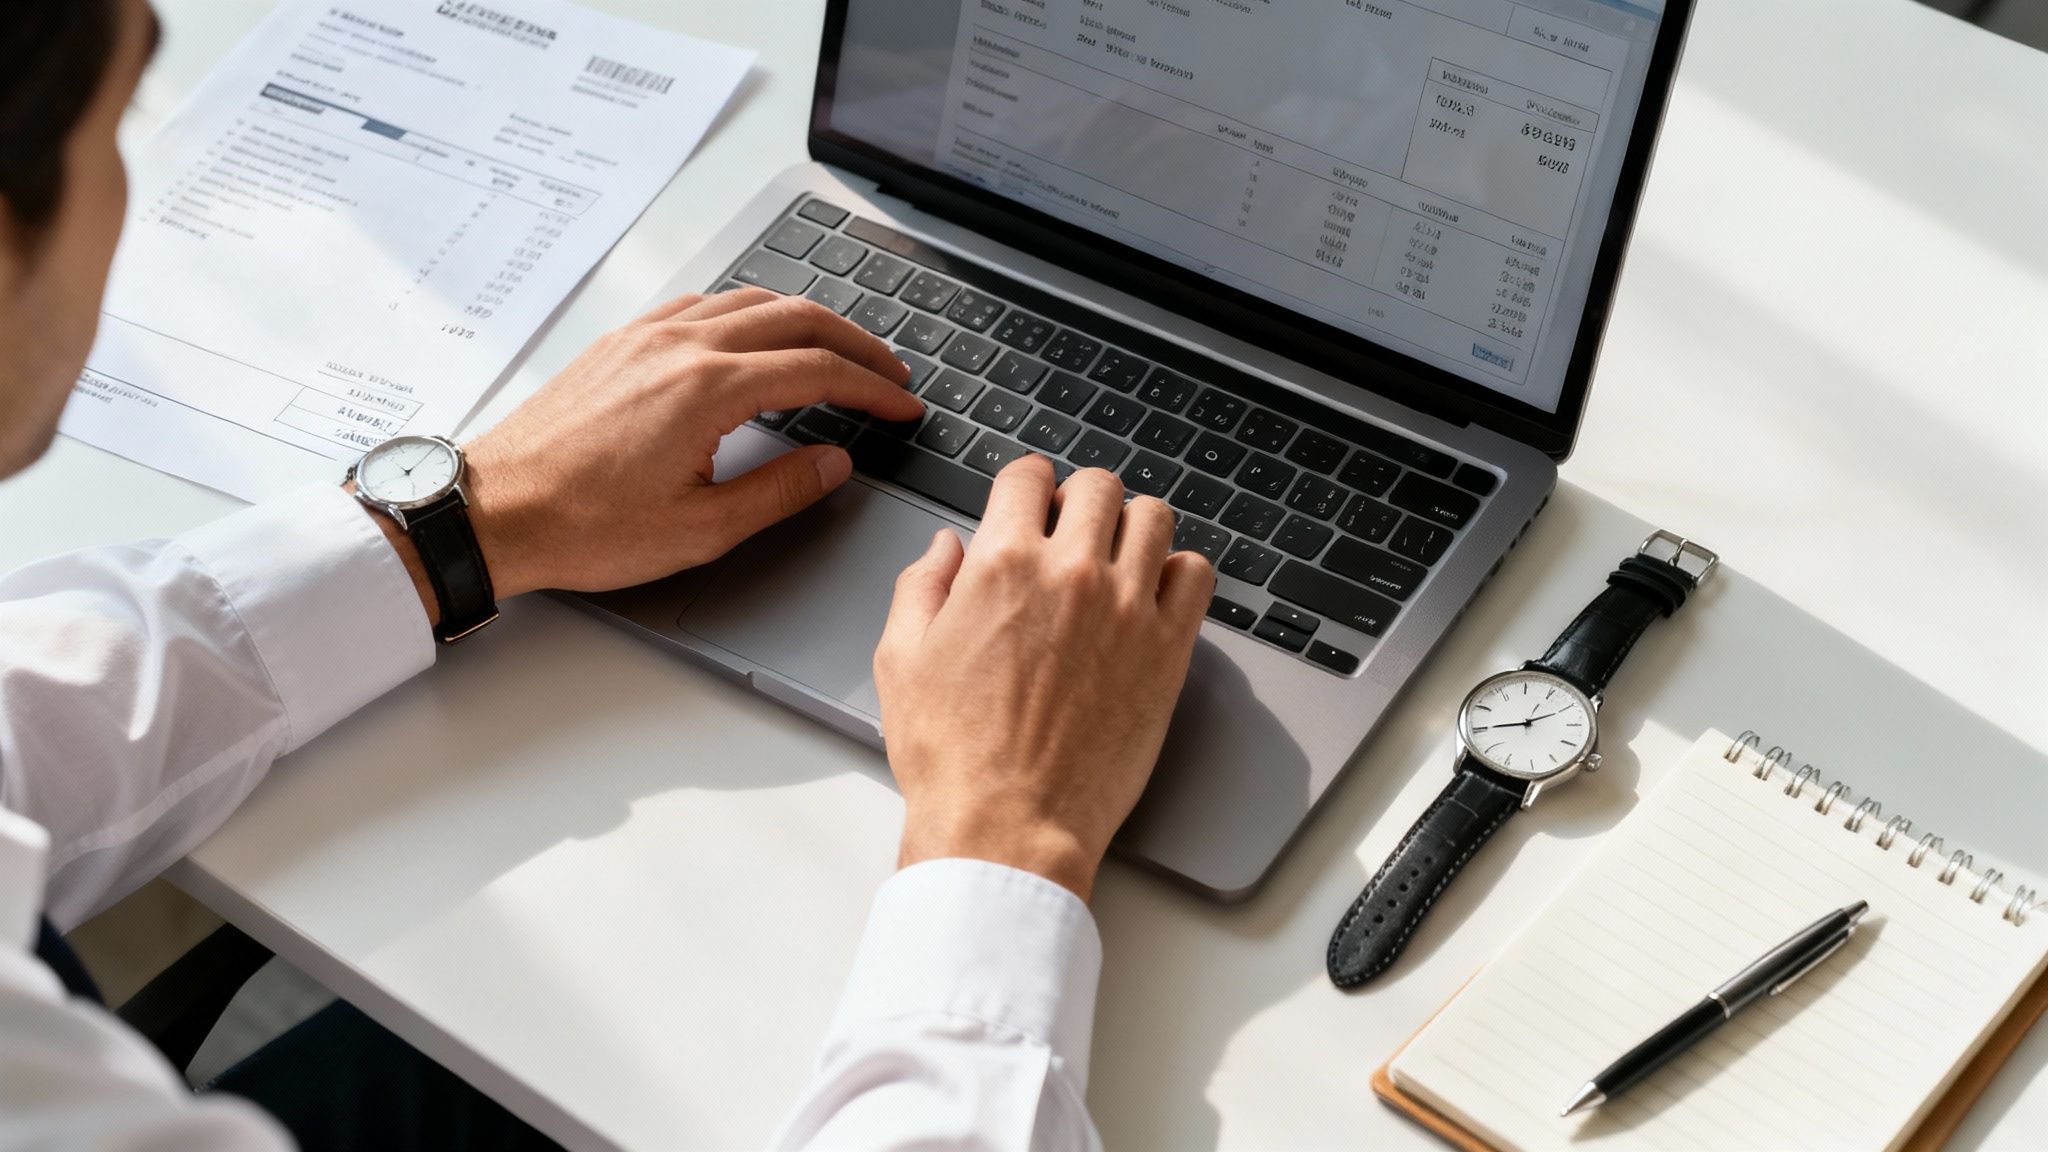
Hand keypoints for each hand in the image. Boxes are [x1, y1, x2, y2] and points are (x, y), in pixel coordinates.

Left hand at [454, 288, 922, 598]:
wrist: (493, 511)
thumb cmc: (582, 526)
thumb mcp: (701, 529)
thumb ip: (781, 490)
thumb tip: (834, 462)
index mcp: (708, 388)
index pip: (819, 370)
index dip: (873, 388)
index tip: (903, 406)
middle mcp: (680, 346)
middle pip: (795, 316)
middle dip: (855, 341)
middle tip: (889, 371)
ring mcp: (646, 337)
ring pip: (749, 299)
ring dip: (805, 318)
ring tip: (837, 349)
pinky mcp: (619, 343)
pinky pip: (701, 304)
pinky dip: (748, 312)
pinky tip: (755, 338)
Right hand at [873, 457, 1214, 900]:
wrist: (1007, 826)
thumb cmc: (952, 756)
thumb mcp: (901, 659)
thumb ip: (922, 586)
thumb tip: (944, 547)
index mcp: (1002, 565)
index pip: (1028, 476)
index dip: (1025, 486)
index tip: (1029, 503)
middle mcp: (1070, 574)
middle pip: (1098, 486)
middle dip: (1080, 501)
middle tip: (1070, 534)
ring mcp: (1127, 609)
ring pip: (1153, 517)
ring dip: (1132, 527)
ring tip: (1115, 559)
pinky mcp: (1167, 650)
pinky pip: (1195, 575)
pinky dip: (1177, 573)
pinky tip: (1152, 597)